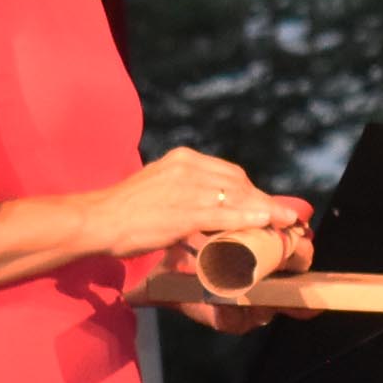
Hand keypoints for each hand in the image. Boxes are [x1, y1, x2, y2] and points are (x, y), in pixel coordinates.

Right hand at [81, 148, 286, 264]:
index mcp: (181, 159)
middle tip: (281, 218)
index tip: (264, 205)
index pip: (228, 172)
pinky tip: (266, 223)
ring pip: (235, 198)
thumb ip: (181, 191)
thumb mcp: (157, 188)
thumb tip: (203, 208)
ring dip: (264, 210)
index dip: (251, 190)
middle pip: (237, 183)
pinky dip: (248, 218)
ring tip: (286, 223)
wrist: (97, 219)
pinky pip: (223, 215)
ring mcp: (186, 189)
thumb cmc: (123, 211)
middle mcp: (187, 167)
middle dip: (262, 200)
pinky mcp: (183, 212)